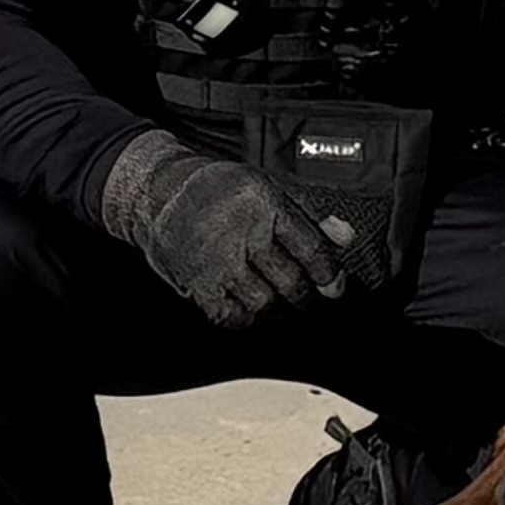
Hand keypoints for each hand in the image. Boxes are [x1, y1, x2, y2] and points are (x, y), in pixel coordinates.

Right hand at [103, 127, 353, 329]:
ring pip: (264, 304)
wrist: (158, 192)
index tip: (336, 286)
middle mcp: (242, 234)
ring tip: (282, 303)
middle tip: (311, 298)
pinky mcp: (197, 283)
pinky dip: (247, 318)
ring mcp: (217, 262)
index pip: (310, 248)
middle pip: (290, 282)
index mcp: (264, 204)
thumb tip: (346, 237)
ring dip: (279, 309)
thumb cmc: (218, 189)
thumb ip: (310, 213)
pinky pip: (230, 316)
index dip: (329, 274)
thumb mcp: (268, 186)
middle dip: (308, 297)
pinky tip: (252, 308)